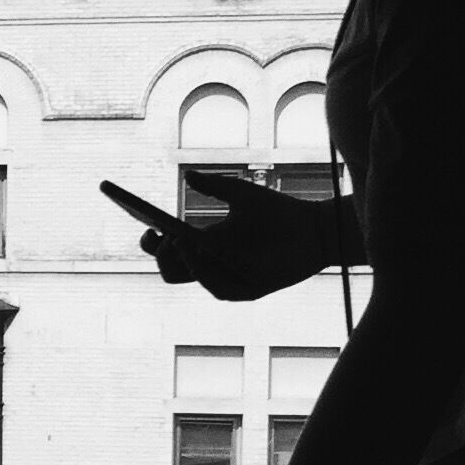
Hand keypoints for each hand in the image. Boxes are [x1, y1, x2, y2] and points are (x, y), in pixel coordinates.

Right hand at [141, 173, 329, 301]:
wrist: (315, 229)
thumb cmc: (278, 211)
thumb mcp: (241, 194)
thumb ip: (213, 185)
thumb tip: (188, 174)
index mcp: (203, 242)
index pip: (166, 249)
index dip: (151, 240)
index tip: (148, 226)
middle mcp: (211, 264)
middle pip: (169, 268)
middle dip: (160, 253)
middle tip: (162, 236)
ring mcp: (227, 278)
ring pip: (189, 278)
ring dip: (182, 260)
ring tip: (179, 239)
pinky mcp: (247, 290)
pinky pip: (218, 288)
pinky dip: (206, 272)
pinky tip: (203, 253)